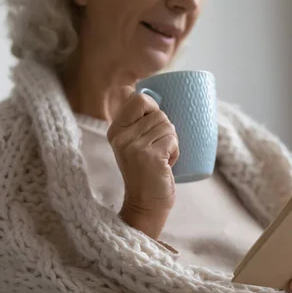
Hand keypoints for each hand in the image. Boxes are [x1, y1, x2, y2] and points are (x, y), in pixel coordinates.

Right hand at [107, 89, 179, 238]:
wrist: (147, 204)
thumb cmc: (147, 173)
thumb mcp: (132, 144)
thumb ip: (132, 121)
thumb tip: (128, 88)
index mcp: (115, 130)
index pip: (138, 98)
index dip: (153, 107)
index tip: (154, 126)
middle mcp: (122, 136)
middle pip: (159, 113)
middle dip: (166, 131)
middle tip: (158, 150)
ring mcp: (135, 146)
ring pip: (169, 126)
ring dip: (172, 142)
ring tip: (162, 159)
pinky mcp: (150, 156)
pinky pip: (173, 139)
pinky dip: (175, 151)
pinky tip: (166, 165)